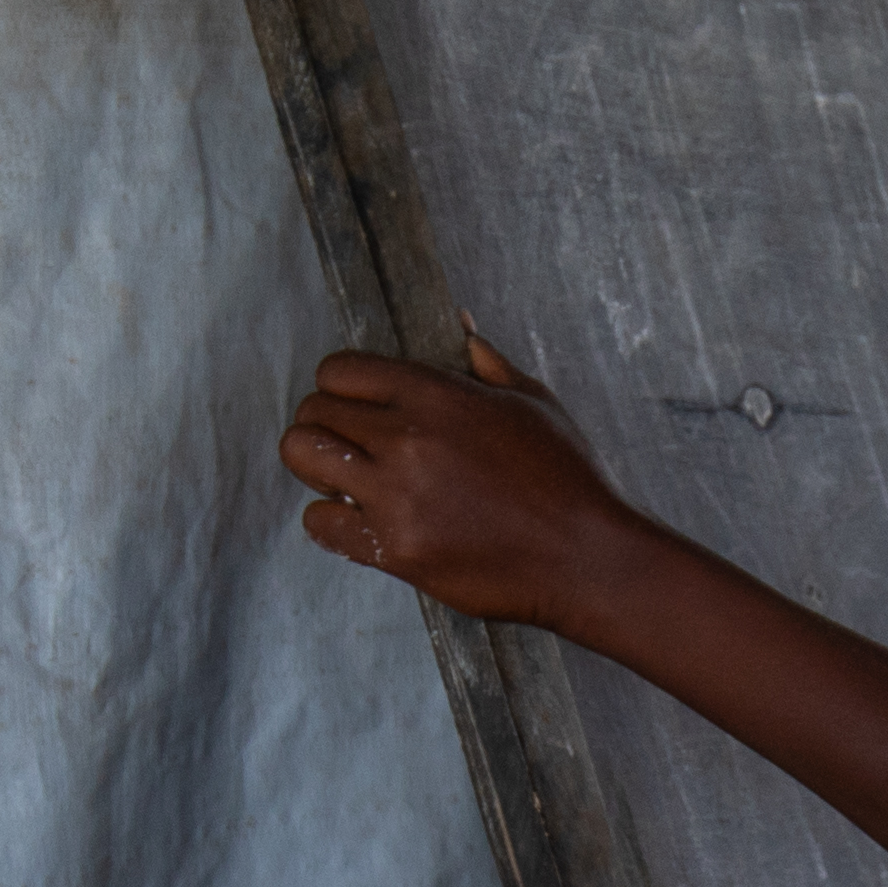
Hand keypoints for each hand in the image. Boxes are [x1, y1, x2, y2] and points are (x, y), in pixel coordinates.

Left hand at [279, 337, 649, 631]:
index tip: (353, 402)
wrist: (584, 557)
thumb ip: (487, 365)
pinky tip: (356, 519)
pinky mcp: (395, 548)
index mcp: (438, 395)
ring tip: (345, 477)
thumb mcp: (534, 403)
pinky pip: (320, 522)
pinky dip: (330, 519)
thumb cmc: (566, 478)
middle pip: (313, 411)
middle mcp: (408, 439)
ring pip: (303, 458)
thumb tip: (461, 329)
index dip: (339, 384)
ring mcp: (397, 495)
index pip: (339, 370)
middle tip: (348, 443)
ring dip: (317, 466)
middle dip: (324, 423)